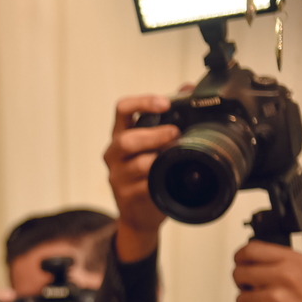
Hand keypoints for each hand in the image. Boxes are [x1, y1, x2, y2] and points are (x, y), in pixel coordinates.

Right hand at [104, 94, 178, 262]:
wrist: (140, 214)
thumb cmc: (149, 174)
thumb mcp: (155, 143)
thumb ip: (168, 116)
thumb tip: (187, 87)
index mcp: (121, 135)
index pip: (123, 109)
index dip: (142, 103)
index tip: (164, 103)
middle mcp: (114, 154)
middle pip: (126, 140)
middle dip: (154, 136)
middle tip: (175, 134)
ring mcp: (117, 176)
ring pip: (136, 164)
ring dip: (158, 159)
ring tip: (174, 158)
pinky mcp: (126, 196)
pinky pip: (144, 187)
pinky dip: (159, 181)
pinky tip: (168, 179)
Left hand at [234, 240, 301, 301]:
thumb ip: (287, 264)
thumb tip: (257, 258)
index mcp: (296, 263)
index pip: (252, 250)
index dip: (241, 258)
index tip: (242, 264)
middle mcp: (285, 277)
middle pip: (239, 274)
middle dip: (245, 285)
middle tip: (258, 293)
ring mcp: (274, 298)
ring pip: (241, 298)